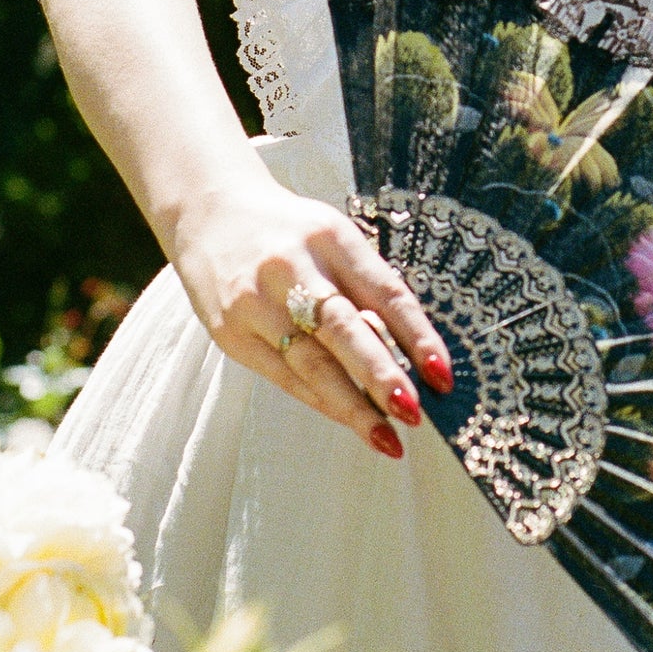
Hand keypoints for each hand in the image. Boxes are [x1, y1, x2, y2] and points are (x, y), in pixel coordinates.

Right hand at [166, 174, 453, 457]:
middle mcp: (290, 268)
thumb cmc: (291, 233)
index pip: (382, 291)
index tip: (442, 374)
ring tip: (387, 438)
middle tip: (413, 412)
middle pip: (341, 329)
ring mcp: (254, 303)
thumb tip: (409, 351)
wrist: (209, 213)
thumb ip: (366, 286)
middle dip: (380, 375)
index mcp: (329, 237)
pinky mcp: (229, 333)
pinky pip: (283, 376)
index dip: (416, 335)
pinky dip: (320, 400)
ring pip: (310, 363)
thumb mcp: (335, 239)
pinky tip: (349, 420)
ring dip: (352, 406)